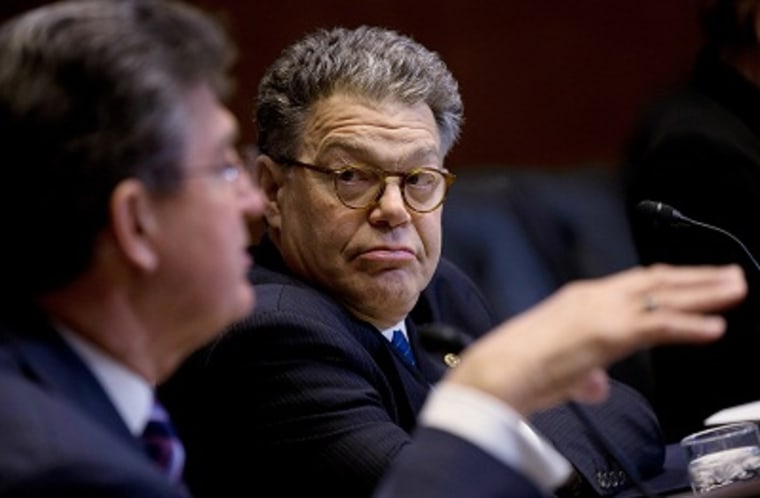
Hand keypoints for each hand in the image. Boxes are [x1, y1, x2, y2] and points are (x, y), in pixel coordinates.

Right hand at [444, 264, 745, 415]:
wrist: (500, 370)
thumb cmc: (520, 368)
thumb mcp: (559, 367)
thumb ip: (585, 374)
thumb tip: (596, 385)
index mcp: (579, 299)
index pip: (633, 284)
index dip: (668, 281)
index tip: (693, 280)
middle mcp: (593, 296)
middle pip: (655, 281)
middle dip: (696, 278)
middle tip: (729, 275)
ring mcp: (602, 310)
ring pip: (663, 295)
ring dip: (704, 292)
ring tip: (734, 288)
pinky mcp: (610, 330)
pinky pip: (659, 324)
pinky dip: (690, 325)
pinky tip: (714, 326)